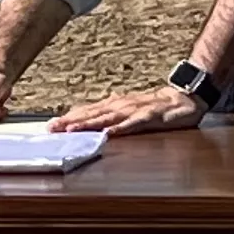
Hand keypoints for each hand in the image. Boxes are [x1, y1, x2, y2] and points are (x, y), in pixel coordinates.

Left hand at [58, 84, 203, 138]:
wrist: (182, 99)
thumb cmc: (155, 107)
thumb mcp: (128, 110)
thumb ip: (110, 114)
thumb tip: (88, 119)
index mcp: (114, 105)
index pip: (87, 111)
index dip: (68, 118)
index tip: (50, 126)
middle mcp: (120, 106)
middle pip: (92, 114)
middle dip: (70, 121)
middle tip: (52, 128)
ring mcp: (134, 111)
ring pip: (107, 118)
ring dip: (88, 124)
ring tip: (72, 130)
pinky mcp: (149, 117)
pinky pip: (132, 125)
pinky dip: (119, 129)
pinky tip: (108, 134)